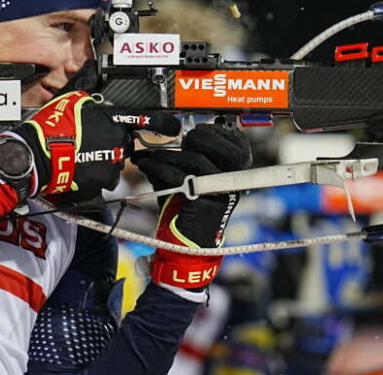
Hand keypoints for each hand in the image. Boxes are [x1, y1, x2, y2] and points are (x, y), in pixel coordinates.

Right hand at [0, 61, 180, 200]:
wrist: (37, 156)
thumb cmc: (53, 126)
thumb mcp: (70, 96)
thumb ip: (86, 82)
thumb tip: (91, 66)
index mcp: (114, 119)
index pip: (148, 119)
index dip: (165, 123)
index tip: (173, 127)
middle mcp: (118, 141)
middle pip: (125, 141)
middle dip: (112, 140)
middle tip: (90, 139)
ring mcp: (111, 163)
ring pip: (114, 160)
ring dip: (103, 157)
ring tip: (80, 153)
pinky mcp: (102, 181)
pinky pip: (104, 178)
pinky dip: (95, 174)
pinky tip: (79, 166)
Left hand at [131, 123, 251, 288]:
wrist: (186, 249)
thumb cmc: (185, 215)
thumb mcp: (181, 184)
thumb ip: (172, 165)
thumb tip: (152, 149)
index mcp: (233, 177)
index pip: (236, 145)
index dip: (216, 134)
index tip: (193, 132)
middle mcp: (232, 185)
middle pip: (224, 149)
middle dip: (196, 139)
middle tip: (175, 142)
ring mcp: (221, 195)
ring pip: (197, 161)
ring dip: (166, 155)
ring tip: (146, 156)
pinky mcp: (206, 205)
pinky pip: (182, 179)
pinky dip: (160, 169)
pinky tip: (146, 166)